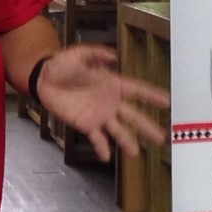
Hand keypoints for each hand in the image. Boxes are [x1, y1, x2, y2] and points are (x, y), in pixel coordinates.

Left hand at [36, 44, 168, 160]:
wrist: (44, 79)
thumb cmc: (62, 64)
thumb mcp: (79, 53)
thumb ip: (96, 54)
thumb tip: (114, 56)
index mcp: (113, 84)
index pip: (137, 90)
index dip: (152, 96)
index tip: (167, 103)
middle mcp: (110, 102)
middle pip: (133, 116)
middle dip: (147, 126)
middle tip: (162, 138)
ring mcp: (99, 115)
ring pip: (118, 130)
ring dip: (127, 141)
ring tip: (136, 153)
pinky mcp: (86, 124)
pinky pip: (97, 138)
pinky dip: (102, 148)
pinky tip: (107, 157)